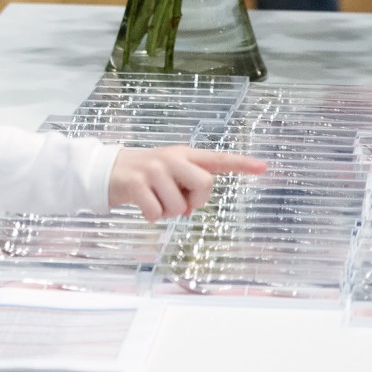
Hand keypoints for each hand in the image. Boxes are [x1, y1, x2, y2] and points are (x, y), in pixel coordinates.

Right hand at [107, 146, 266, 221]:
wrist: (107, 170)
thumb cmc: (145, 175)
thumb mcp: (169, 172)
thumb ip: (188, 182)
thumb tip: (195, 205)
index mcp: (184, 155)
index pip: (217, 158)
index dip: (241, 164)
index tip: (264, 167)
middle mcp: (172, 158)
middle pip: (205, 184)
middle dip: (196, 200)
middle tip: (179, 201)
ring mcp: (154, 169)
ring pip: (179, 206)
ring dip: (168, 212)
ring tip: (154, 200)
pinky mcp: (138, 183)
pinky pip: (157, 213)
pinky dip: (151, 216)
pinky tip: (142, 204)